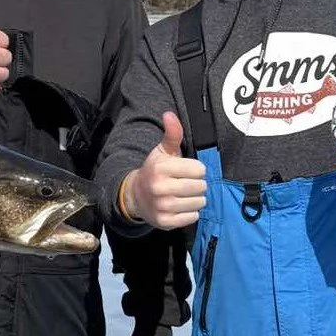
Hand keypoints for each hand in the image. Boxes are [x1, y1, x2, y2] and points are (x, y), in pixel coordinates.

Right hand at [121, 113, 206, 229]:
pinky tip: (181, 207)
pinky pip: (192, 217)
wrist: (135, 197)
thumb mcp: (162, 152)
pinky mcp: (165, 221)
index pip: (199, 169)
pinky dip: (190, 212)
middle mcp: (160, 187)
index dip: (196, 169)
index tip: (186, 171)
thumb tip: (169, 114)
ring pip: (199, 202)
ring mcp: (162, 206)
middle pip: (200, 186)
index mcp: (161, 168)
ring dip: (195, 199)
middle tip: (185, 184)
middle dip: (197, 185)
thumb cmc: (155, 171)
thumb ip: (171, 134)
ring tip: (184, 195)